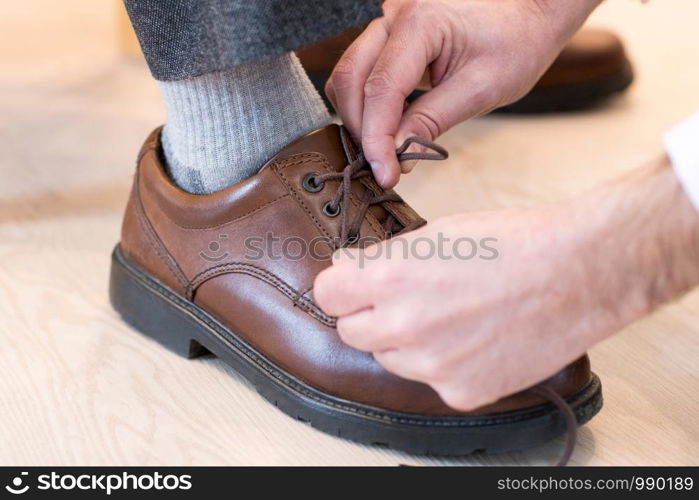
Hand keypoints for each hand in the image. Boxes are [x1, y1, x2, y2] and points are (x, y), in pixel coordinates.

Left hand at [314, 157, 698, 409]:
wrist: (578, 273)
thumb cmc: (514, 242)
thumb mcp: (438, 234)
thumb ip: (386, 258)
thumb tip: (351, 269)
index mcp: (391, 278)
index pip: (327, 293)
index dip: (342, 284)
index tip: (354, 282)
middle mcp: (403, 327)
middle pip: (351, 330)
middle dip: (368, 313)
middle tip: (403, 298)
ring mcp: (432, 366)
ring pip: (389, 357)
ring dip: (404, 341)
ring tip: (448, 316)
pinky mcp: (460, 391)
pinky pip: (429, 380)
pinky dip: (442, 363)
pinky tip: (473, 340)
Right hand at [325, 0, 599, 186]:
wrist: (529, 12)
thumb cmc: (517, 42)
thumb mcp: (482, 88)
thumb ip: (432, 120)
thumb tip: (395, 154)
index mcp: (420, 23)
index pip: (382, 88)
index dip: (377, 138)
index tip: (385, 174)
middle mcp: (394, 17)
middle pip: (350, 78)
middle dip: (361, 129)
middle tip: (385, 167)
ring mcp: (387, 24)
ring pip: (348, 76)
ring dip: (359, 118)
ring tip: (387, 150)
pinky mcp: (388, 38)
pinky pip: (362, 73)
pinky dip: (368, 106)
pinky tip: (390, 128)